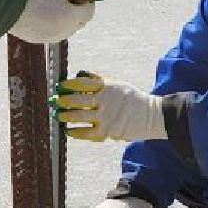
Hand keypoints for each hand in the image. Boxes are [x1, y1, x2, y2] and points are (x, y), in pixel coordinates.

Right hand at [7, 0, 95, 44]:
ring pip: (61, 26)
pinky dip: (46, 20)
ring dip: (59, 15)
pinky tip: (36, 7)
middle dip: (73, 8)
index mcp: (71, 18)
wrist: (1, 1)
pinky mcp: (33, 38)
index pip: (89, 11)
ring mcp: (47, 37)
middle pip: (76, 21)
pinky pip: (46, 28)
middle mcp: (62, 32)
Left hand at [51, 73, 165, 142]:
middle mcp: (106, 100)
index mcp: (108, 86)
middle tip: (56, 101)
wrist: (151, 116)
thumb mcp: (118, 84)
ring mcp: (106, 117)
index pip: (83, 83)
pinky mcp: (108, 131)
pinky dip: (75, 132)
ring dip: (66, 116)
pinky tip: (69, 131)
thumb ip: (100, 80)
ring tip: (59, 116)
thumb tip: (79, 74)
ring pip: (79, 116)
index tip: (60, 86)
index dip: (69, 84)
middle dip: (64, 101)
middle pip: (78, 100)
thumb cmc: (132, 99)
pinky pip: (86, 132)